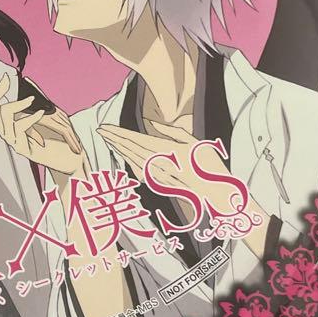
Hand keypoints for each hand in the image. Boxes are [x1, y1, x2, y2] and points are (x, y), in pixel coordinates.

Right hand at [0, 75, 86, 178]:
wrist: (66, 157)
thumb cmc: (54, 135)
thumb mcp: (41, 113)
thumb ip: (30, 101)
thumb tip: (26, 80)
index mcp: (6, 121)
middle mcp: (4, 129)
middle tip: (7, 78)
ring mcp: (11, 139)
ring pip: (4, 114)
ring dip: (18, 104)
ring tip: (32, 99)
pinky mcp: (20, 147)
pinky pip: (20, 127)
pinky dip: (31, 117)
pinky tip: (41, 113)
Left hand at [96, 120, 244, 215]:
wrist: (217, 193)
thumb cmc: (209, 165)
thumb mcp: (194, 142)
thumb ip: (173, 132)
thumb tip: (153, 123)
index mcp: (167, 151)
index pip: (136, 139)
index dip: (118, 133)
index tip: (105, 126)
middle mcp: (159, 163)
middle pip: (130, 149)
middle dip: (114, 139)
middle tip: (100, 130)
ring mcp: (158, 175)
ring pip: (132, 158)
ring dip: (119, 148)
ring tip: (108, 139)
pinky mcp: (160, 182)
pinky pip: (140, 169)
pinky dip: (129, 160)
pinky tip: (122, 154)